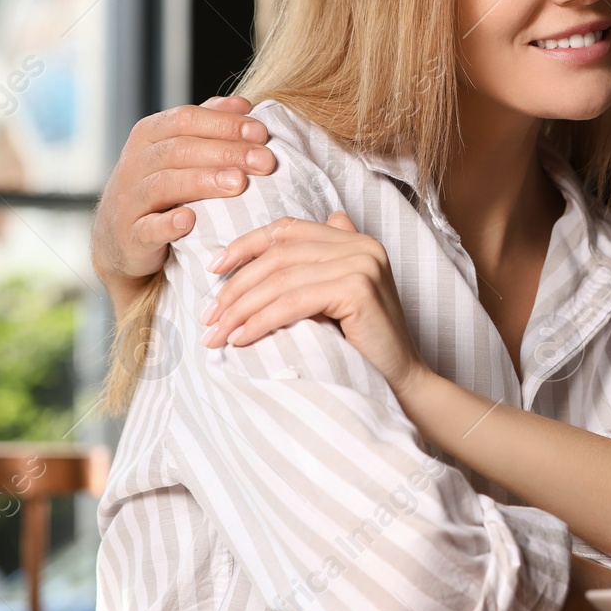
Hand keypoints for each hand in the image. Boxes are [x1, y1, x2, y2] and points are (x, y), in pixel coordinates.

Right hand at [92, 97, 275, 305]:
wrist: (122, 241)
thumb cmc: (162, 189)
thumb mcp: (179, 152)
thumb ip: (207, 126)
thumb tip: (243, 105)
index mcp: (149, 136)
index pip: (185, 119)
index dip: (224, 123)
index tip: (261, 133)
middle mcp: (134, 164)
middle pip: (179, 149)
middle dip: (227, 152)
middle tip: (265, 161)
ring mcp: (128, 201)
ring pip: (164, 184)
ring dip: (204, 182)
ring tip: (239, 183)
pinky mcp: (130, 237)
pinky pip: (146, 229)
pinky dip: (167, 225)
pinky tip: (190, 220)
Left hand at [201, 212, 426, 396]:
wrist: (401, 380)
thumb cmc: (363, 345)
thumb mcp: (333, 299)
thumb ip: (313, 269)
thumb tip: (270, 245)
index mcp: (355, 240)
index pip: (289, 230)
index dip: (246, 245)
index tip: (214, 270)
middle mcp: (362, 245)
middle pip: (279, 255)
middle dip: (236, 286)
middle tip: (209, 317)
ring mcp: (362, 264)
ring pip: (282, 280)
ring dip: (241, 308)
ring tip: (218, 334)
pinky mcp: (358, 289)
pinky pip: (294, 302)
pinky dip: (261, 320)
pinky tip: (243, 338)